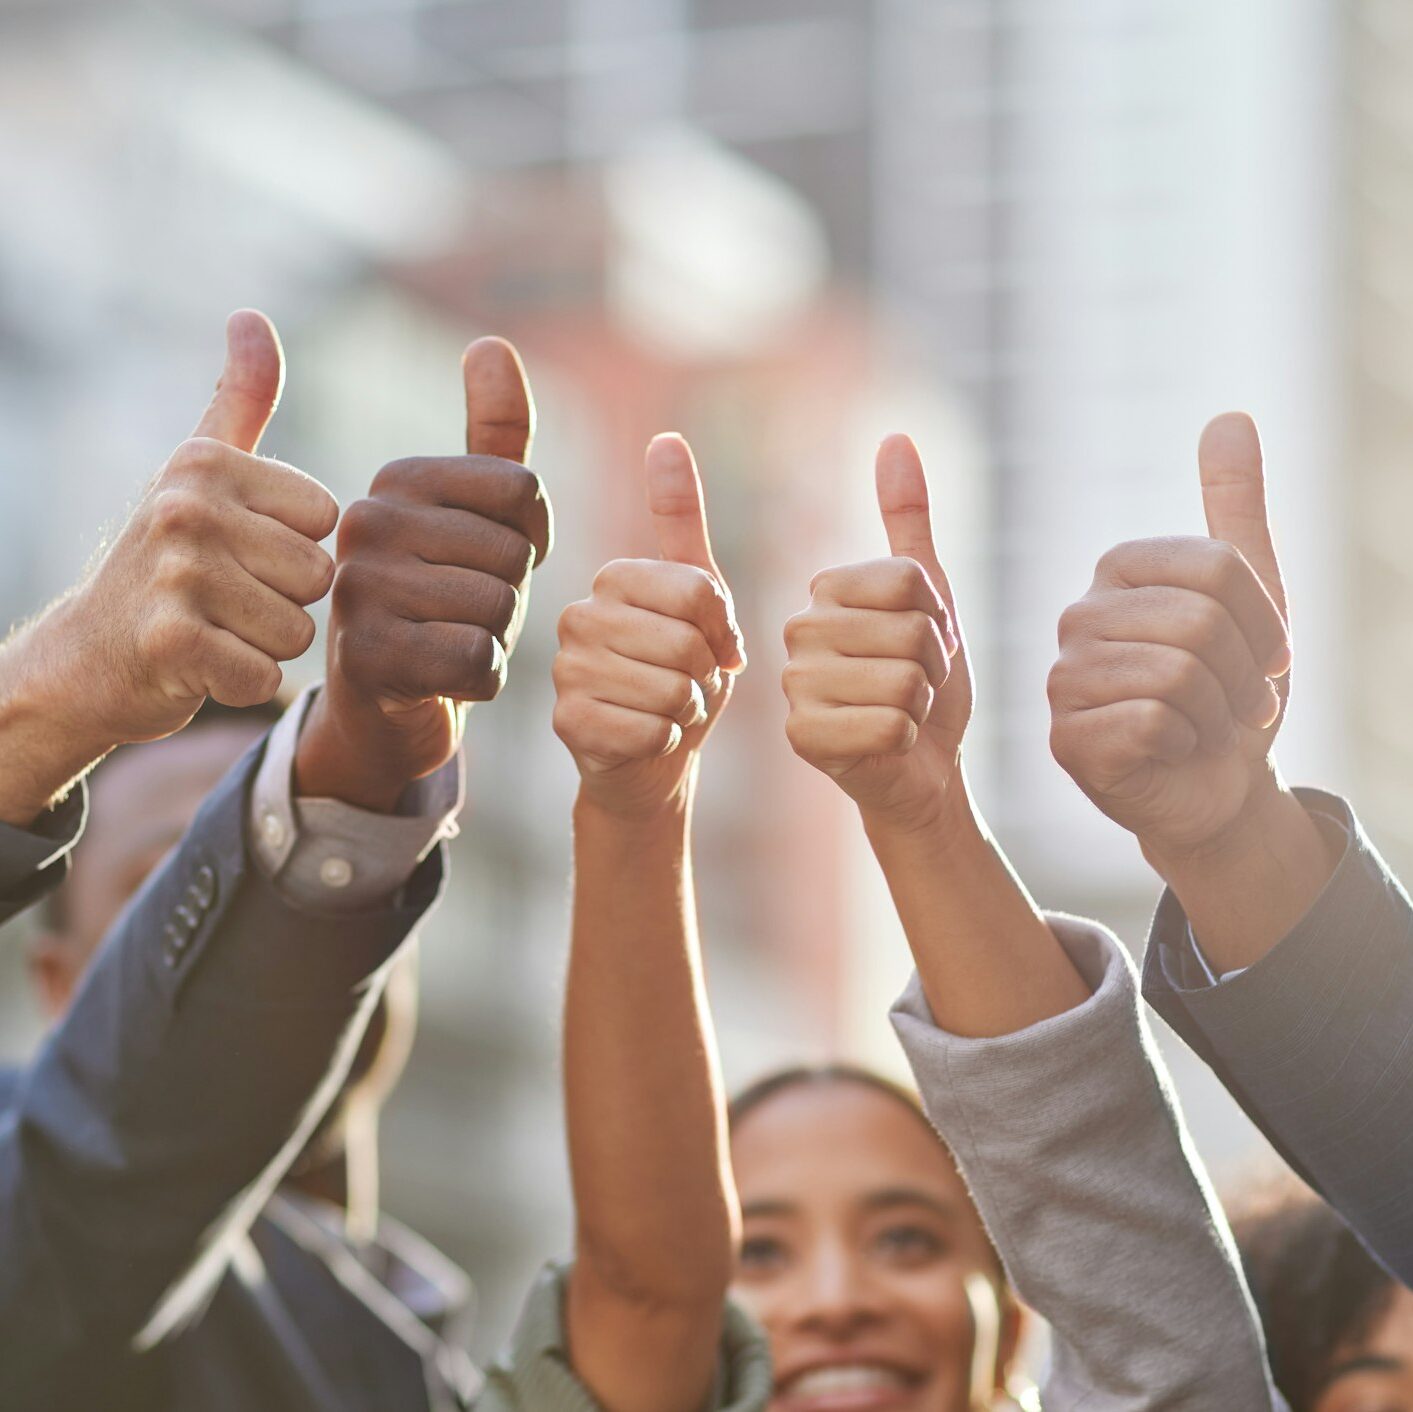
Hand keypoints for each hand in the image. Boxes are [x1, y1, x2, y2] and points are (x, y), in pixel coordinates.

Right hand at [0, 310, 334, 813]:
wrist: (87, 657)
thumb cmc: (164, 561)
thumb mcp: (199, 472)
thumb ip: (239, 399)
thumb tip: (252, 316)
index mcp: (208, 464)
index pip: (326, 520)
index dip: (294, 549)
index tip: (241, 552)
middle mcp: (187, 508)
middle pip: (318, 577)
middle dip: (286, 602)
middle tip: (228, 600)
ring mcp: (174, 575)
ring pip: (299, 630)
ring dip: (266, 645)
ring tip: (216, 629)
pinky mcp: (171, 644)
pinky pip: (267, 677)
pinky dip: (243, 683)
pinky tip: (203, 667)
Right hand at [296, 337, 551, 811]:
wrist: (384, 706)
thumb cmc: (441, 603)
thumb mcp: (472, 515)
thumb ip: (492, 435)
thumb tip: (491, 344)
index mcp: (396, 478)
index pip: (525, 490)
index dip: (530, 539)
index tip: (487, 561)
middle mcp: (365, 522)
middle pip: (514, 554)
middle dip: (511, 597)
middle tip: (462, 614)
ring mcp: (356, 590)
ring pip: (498, 608)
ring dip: (496, 640)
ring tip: (449, 643)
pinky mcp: (366, 658)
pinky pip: (477, 660)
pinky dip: (480, 680)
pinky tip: (445, 679)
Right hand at [553, 434, 744, 820]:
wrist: (651, 763)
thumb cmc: (680, 676)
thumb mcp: (697, 598)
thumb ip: (682, 522)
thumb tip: (665, 438)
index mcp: (612, 578)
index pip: (699, 591)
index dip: (723, 630)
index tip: (713, 645)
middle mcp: (576, 616)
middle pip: (686, 642)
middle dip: (705, 675)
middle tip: (686, 685)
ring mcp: (566, 671)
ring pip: (670, 690)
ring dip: (687, 711)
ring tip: (667, 711)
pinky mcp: (568, 723)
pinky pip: (650, 730)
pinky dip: (666, 742)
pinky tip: (647, 740)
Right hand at [782, 434, 964, 831]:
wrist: (922, 767)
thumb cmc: (926, 681)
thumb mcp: (929, 595)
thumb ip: (907, 518)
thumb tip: (895, 437)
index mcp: (824, 591)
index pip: (910, 582)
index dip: (938, 620)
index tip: (923, 644)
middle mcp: (797, 632)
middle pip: (910, 632)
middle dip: (933, 666)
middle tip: (914, 686)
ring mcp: (795, 686)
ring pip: (903, 681)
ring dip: (922, 705)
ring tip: (902, 713)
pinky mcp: (803, 739)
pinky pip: (891, 725)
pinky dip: (907, 739)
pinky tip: (888, 744)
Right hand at [1047, 413, 1294, 863]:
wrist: (1216, 788)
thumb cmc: (1230, 692)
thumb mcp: (1253, 598)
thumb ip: (1236, 509)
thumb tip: (1230, 417)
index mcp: (1117, 571)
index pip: (1217, 569)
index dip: (1265, 623)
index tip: (1266, 657)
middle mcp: (1078, 617)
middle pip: (1199, 622)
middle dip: (1245, 675)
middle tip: (1241, 703)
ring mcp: (1064, 679)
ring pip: (1177, 674)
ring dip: (1219, 713)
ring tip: (1208, 725)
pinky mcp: (1065, 739)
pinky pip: (1151, 722)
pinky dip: (1185, 745)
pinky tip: (1171, 750)